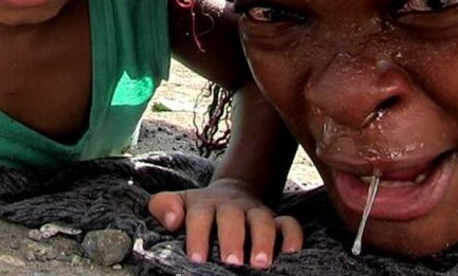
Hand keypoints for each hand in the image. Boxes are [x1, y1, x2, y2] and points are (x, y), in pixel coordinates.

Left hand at [149, 178, 302, 268]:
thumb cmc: (199, 209)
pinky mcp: (276, 220)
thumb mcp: (178, 202)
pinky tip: (291, 253)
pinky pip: (290, 224)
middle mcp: (231, 207)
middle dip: (233, 239)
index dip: (198, 235)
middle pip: (233, 217)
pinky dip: (293, 237)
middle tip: (231, 262)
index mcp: (204, 204)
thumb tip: (172, 220)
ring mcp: (256, 212)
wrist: (230, 194)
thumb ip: (163, 206)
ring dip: (264, 240)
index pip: (200, 216)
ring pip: (263, 220)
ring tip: (260, 264)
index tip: (196, 258)